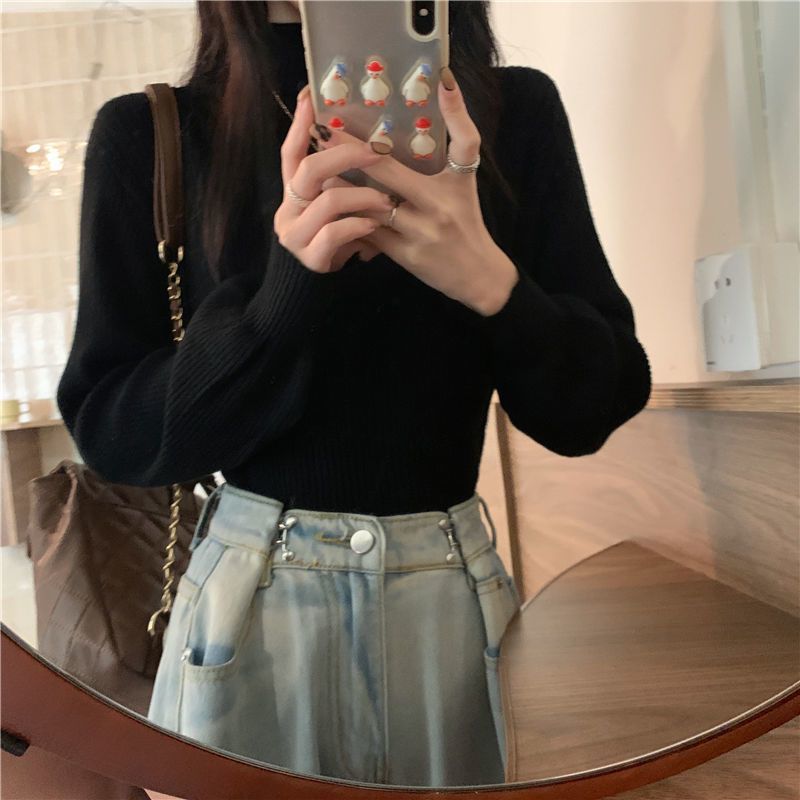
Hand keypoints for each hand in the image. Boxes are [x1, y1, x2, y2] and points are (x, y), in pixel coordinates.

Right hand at [274, 85, 394, 271]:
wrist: (320, 295)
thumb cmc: (341, 246)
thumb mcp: (342, 211)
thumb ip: (346, 185)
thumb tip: (377, 148)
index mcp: (294, 194)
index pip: (291, 151)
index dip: (300, 124)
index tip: (311, 96)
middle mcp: (288, 210)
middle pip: (309, 169)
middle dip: (345, 155)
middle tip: (377, 151)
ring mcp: (294, 234)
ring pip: (327, 200)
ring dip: (363, 196)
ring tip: (387, 200)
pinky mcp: (308, 257)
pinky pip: (335, 232)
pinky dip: (359, 224)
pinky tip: (375, 225)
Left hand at [312, 69, 519, 314]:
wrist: (478, 273)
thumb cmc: (469, 216)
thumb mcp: (468, 173)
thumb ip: (460, 128)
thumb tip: (445, 79)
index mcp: (443, 189)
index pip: (405, 159)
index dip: (365, 142)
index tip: (336, 121)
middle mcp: (427, 214)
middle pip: (379, 181)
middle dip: (345, 158)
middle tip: (317, 136)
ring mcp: (413, 237)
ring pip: (368, 209)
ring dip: (342, 190)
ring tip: (316, 170)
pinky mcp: (402, 257)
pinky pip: (370, 234)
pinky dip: (351, 218)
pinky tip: (332, 204)